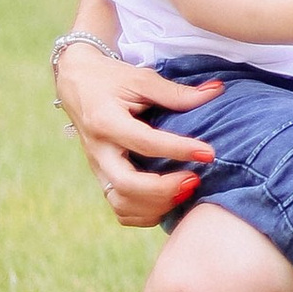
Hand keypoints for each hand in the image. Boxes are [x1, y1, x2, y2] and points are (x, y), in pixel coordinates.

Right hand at [56, 45, 221, 229]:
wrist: (76, 83)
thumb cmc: (111, 79)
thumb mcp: (141, 78)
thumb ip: (177, 92)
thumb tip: (216, 91)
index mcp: (106, 121)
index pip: (145, 143)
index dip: (179, 150)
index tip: (208, 153)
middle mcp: (98, 150)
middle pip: (126, 185)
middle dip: (164, 190)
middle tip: (194, 180)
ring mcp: (97, 168)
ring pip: (121, 203)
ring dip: (157, 205)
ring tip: (185, 190)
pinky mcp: (102, 177)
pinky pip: (120, 209)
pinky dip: (145, 213)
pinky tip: (168, 199)